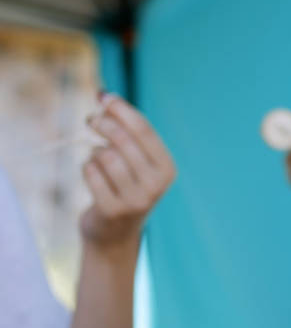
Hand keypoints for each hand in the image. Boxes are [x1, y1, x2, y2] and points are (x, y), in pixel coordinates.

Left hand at [80, 94, 175, 247]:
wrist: (115, 232)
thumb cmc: (123, 184)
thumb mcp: (133, 158)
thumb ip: (125, 129)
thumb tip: (105, 95)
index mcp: (167, 168)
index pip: (144, 129)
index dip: (121, 109)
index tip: (103, 96)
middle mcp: (157, 184)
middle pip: (122, 139)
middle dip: (102, 124)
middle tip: (90, 120)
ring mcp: (137, 199)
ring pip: (105, 155)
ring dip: (94, 151)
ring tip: (96, 158)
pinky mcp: (113, 209)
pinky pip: (91, 172)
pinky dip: (86, 167)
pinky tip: (93, 175)